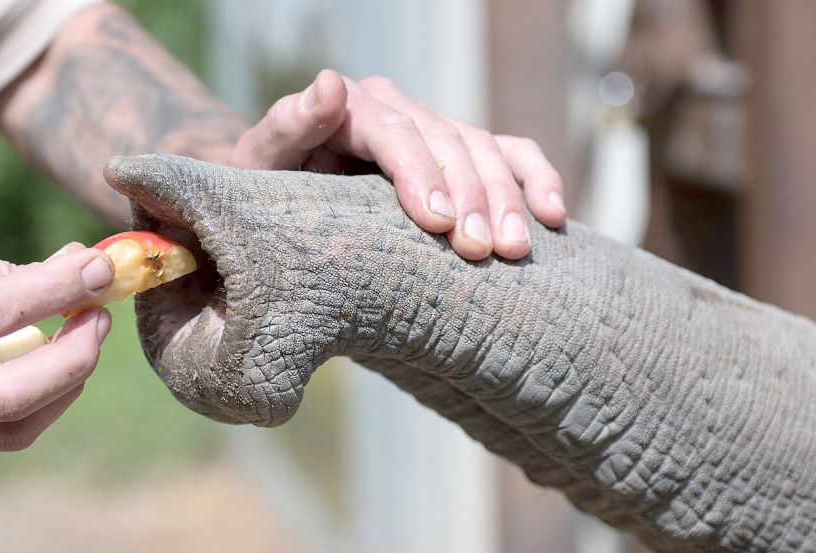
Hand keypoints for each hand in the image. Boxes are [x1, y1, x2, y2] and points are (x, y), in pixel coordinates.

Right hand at [0, 241, 112, 465]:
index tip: (100, 268)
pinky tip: (52, 368)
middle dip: (75, 353)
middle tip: (100, 312)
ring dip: (67, 381)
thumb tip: (65, 272)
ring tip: (83, 337)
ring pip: (15, 426)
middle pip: (14, 391)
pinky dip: (39, 402)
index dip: (57, 290)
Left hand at [229, 69, 566, 260]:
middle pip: (448, 142)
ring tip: (515, 248)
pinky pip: (510, 154)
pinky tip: (554, 215)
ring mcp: (433, 129)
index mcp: (351, 107)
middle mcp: (398, 109)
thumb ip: (286, 126)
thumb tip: (329, 83)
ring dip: (507, 199)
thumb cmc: (270, 190)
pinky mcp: (459, 154)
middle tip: (483, 251)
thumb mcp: (260, 164)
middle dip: (471, 196)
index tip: (438, 224)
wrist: (286, 204)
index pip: (395, 132)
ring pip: (484, 150)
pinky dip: (536, 179)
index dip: (420, 174)